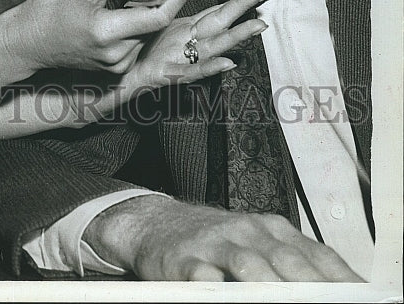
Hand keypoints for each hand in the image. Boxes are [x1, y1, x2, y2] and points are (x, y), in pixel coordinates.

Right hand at [7, 0, 189, 73]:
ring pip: (147, 34)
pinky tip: (121, 14)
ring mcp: (116, 66)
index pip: (157, 16)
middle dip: (161, 0)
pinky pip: (137, 44)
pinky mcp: (116, 70)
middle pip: (154, 24)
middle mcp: (115, 54)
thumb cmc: (51, 8)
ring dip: (147, 14)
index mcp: (106, 30)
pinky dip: (136, 27)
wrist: (28, 41)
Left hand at [72, 0, 276, 120]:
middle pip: (220, 24)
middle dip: (246, 10)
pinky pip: (188, 72)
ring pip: (211, 49)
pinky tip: (226, 62)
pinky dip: (207, 67)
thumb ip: (161, 5)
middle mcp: (184, 45)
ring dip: (236, 38)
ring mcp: (176, 62)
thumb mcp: (141, 23)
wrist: (97, 84)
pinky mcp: (162, 77)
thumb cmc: (120, 54)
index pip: (216, 11)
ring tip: (259, 26)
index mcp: (180, 29)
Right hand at [84, 196, 362, 281]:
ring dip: (268, 285)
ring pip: (248, 263)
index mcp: (273, 229)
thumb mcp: (261, 242)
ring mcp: (216, 243)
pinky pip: (200, 273)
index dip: (340, 280)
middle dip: (310, 287)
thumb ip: (296, 261)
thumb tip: (343, 289)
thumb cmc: (221, 241)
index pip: (316, 255)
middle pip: (286, 259)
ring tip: (283, 302)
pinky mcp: (184, 259)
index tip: (360, 297)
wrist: (158, 223)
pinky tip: (220, 289)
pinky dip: (213, 283)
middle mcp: (248, 232)